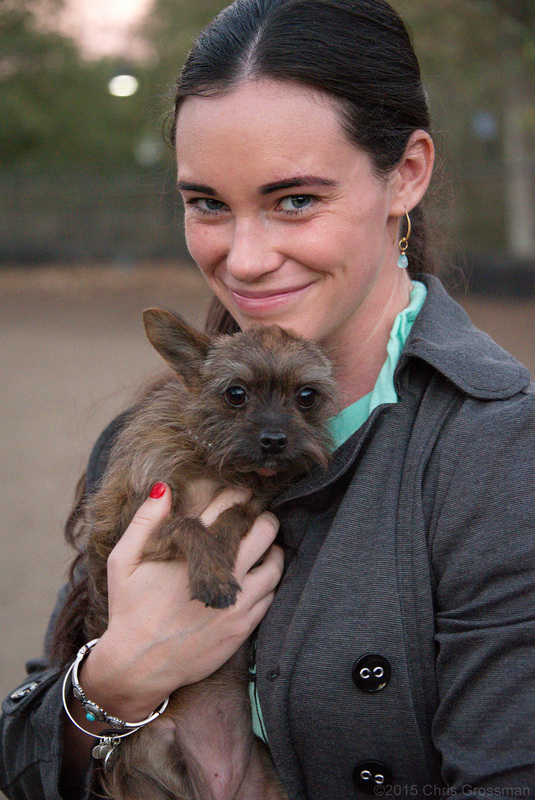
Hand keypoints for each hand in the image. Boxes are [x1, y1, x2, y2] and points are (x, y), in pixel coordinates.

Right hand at [77, 483, 281, 721]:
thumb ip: (144, 521)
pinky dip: (270, 580)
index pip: (227, 509)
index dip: (238, 496)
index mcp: (192, 553)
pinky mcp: (243, 626)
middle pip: (262, 531)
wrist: (138, 665)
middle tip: (258, 517)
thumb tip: (163, 488)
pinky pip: (271, 595)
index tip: (240, 494)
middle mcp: (220, 574)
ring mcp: (235, 601)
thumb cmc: (129, 609)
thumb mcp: (123, 561)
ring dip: (273, 549)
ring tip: (266, 545)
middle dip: (263, 518)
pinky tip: (260, 576)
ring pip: (274, 564)